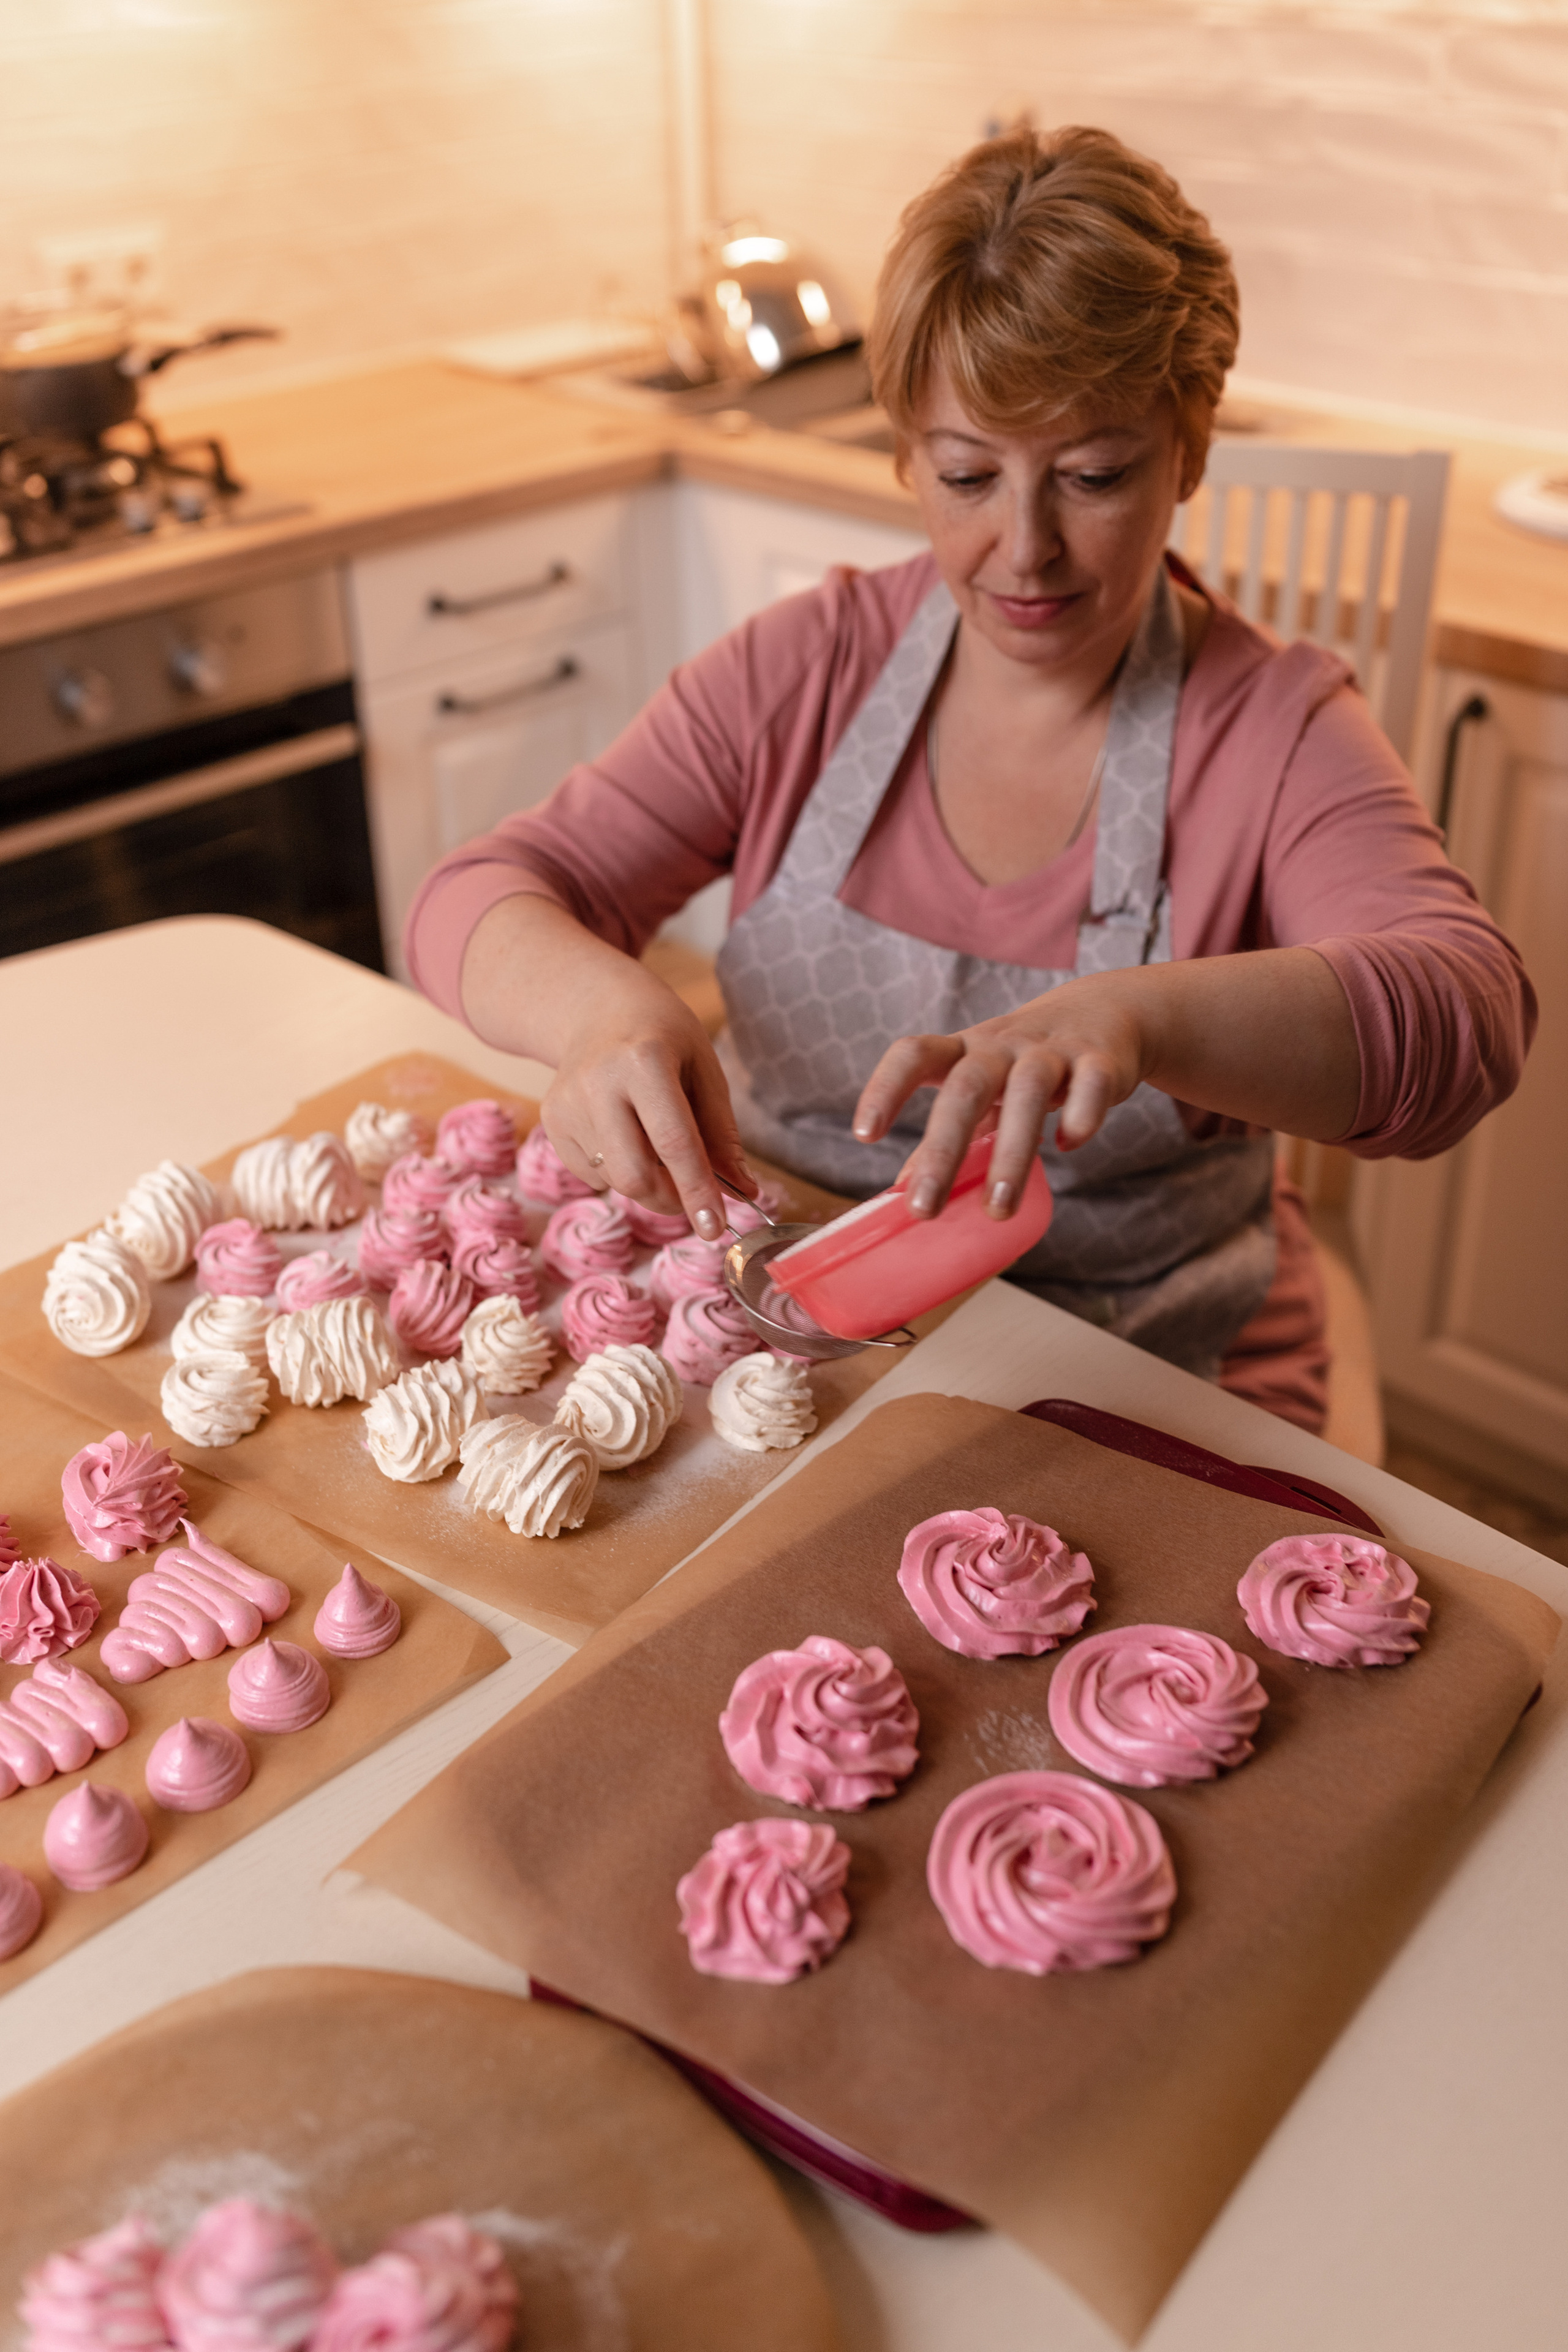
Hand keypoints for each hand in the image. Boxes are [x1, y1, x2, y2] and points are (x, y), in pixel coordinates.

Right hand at [460, 895, 754, 1240]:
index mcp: (645, 1061)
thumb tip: (744, 1190)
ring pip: (614, 1180)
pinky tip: (623, 1133)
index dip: (698, 1192)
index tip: (716, 1228)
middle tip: (691, 1195)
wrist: (597, 1006)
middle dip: (670, 1199)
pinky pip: (591, 1173)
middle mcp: (598, 1082)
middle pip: (635, 1175)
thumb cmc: (663, 1036)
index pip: (675, 1143)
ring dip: (647, 1182)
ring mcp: (567, 1102)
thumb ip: (722, 1133)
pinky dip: (617, 1170)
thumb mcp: (704, 1070)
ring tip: (654, 1142)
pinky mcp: (551, 1118)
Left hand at [850, 948, 1361, 1221]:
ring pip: (1028, 1092)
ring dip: (1012, 1151)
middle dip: (942, 1149)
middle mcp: (1002, 1047)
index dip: (885, 1088)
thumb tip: (902, 1188)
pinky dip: (1081, 1115)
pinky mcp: (1100, 1060)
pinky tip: (1069, 1145)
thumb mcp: (983, 1088)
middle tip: (922, 1209)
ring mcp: (1052, 1051)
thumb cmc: (1024, 1064)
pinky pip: (1091, 1084)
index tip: (863, 1134)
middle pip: (966, 1087)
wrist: (1105, 1014)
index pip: (914, 1054)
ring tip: (997, 1209)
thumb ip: (950, 1134)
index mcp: (963, 1052)